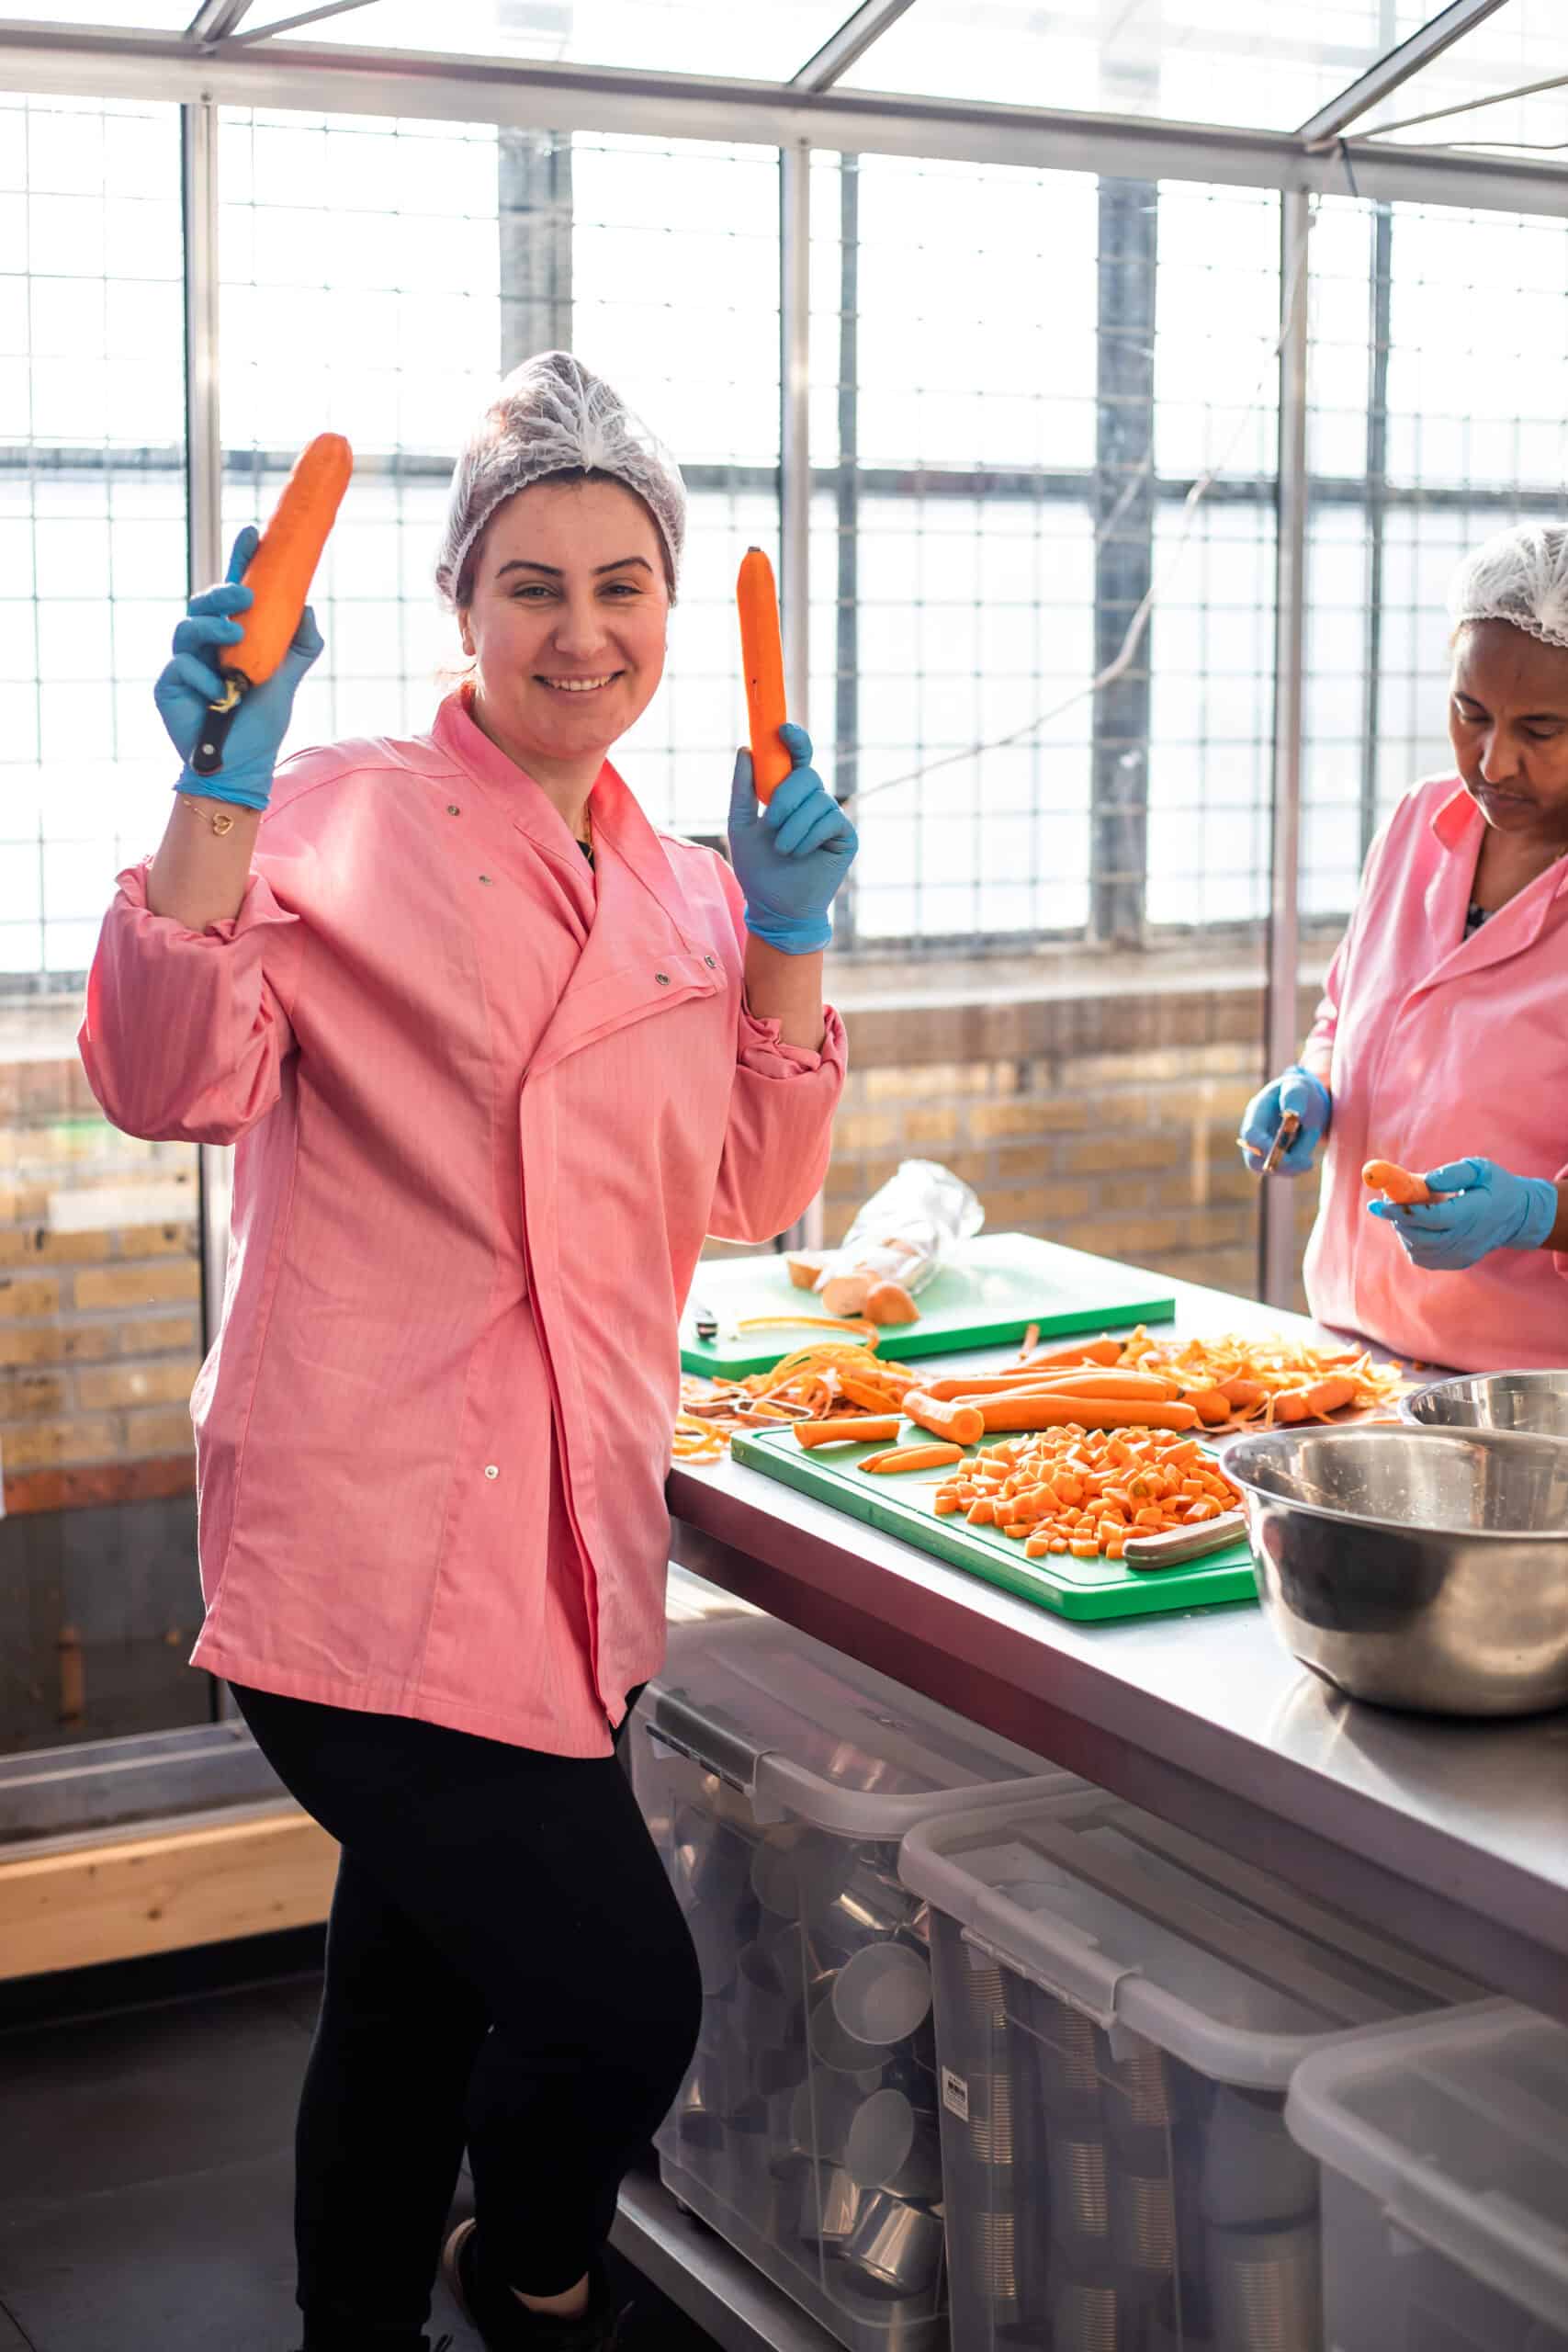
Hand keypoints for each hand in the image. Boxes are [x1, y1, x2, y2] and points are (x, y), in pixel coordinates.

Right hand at [153, 527, 322, 812]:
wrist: (239, 768)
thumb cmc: (259, 726)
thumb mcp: (287, 681)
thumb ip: (299, 646)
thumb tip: (306, 606)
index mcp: (234, 638)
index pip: (235, 593)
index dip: (240, 561)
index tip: (252, 533)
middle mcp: (206, 645)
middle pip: (205, 603)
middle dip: (223, 592)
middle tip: (245, 594)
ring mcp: (185, 663)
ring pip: (188, 627)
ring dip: (213, 627)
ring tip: (236, 637)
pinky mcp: (168, 685)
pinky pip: (181, 665)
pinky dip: (204, 677)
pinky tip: (220, 694)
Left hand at [727, 723, 857, 953]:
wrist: (775, 908)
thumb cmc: (757, 868)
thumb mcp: (741, 824)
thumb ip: (742, 788)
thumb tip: (746, 749)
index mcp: (790, 794)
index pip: (798, 757)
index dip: (795, 739)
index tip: (782, 729)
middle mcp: (814, 801)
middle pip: (807, 775)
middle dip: (784, 798)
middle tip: (770, 824)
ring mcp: (832, 817)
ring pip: (817, 800)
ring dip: (793, 826)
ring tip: (783, 850)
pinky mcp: (846, 836)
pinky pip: (829, 820)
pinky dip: (808, 837)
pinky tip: (800, 855)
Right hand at [1238, 1066, 1330, 1175]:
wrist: (1308, 1101)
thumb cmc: (1301, 1091)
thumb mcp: (1300, 1087)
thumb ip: (1294, 1097)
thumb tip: (1291, 1113)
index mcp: (1256, 1112)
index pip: (1251, 1135)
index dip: (1264, 1147)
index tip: (1286, 1152)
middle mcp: (1255, 1133)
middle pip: (1254, 1160)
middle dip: (1280, 1164)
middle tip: (1307, 1163)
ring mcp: (1263, 1148)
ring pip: (1270, 1169)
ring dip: (1292, 1166)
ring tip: (1310, 1152)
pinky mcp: (1275, 1158)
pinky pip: (1283, 1171)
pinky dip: (1296, 1167)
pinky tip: (1307, 1157)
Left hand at [1368, 1157, 1558, 1270]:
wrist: (1516, 1215)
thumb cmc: (1494, 1186)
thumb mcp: (1480, 1169)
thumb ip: (1453, 1173)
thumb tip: (1426, 1181)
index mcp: (1474, 1213)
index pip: (1433, 1218)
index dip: (1403, 1211)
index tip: (1379, 1201)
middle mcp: (1468, 1239)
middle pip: (1421, 1236)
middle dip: (1397, 1219)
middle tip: (1384, 1202)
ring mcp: (1462, 1255)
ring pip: (1418, 1248)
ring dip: (1403, 1229)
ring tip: (1407, 1210)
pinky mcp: (1457, 1263)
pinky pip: (1423, 1257)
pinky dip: (1412, 1241)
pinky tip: (1417, 1225)